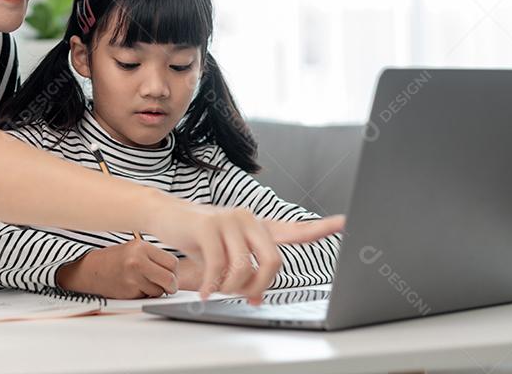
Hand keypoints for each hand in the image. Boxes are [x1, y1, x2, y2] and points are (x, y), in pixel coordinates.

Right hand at [56, 239, 179, 299]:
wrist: (90, 270)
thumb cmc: (115, 260)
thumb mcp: (135, 249)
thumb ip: (154, 257)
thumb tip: (177, 272)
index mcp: (141, 247)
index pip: (172, 262)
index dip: (174, 272)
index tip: (170, 274)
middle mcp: (137, 260)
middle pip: (170, 278)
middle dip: (171, 285)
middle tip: (167, 286)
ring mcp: (132, 277)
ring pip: (159, 291)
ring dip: (156, 291)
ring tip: (143, 283)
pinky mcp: (128, 291)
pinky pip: (147, 297)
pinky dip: (145, 295)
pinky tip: (134, 288)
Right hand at [176, 216, 343, 292]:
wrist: (165, 214)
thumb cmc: (198, 237)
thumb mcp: (225, 255)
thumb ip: (245, 271)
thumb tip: (255, 297)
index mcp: (257, 226)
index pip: (295, 230)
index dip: (321, 228)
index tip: (345, 223)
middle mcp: (248, 218)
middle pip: (273, 262)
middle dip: (259, 286)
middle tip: (244, 296)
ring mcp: (229, 219)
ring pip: (245, 268)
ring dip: (231, 288)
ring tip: (217, 290)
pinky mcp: (208, 226)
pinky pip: (219, 267)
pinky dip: (212, 287)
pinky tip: (204, 292)